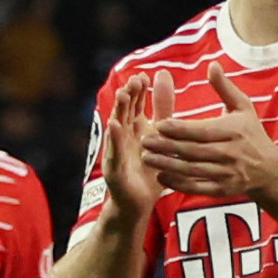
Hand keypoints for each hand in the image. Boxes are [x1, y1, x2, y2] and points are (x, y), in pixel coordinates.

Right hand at [95, 75, 168, 223]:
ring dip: (118, 110)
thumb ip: (161, 106)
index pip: (134, 104)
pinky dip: (115, 139)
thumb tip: (163, 74)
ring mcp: (116, 152)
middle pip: (124, 112)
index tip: (144, 76)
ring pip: (116, 128)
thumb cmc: (149, 167)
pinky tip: (115, 125)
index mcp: (134, 128)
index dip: (138, 90)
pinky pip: (115, 152)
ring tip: (122, 95)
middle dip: (128, 95)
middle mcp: (123, 137)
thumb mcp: (159, 133)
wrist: (139, 203)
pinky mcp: (114, 169)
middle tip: (134, 80)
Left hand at [140, 64, 277, 205]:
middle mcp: (230, 153)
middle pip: (192, 151)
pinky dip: (178, 184)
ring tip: (146, 158)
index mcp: (232, 131)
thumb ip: (224, 87)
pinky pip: (197, 188)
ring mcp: (226, 173)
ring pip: (191, 170)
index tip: (158, 124)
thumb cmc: (251, 133)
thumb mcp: (243, 107)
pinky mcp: (222, 190)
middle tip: (144, 141)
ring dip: (167, 165)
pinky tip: (161, 177)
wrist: (269, 169)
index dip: (179, 129)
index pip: (201, 130)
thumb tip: (212, 65)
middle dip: (166, 146)